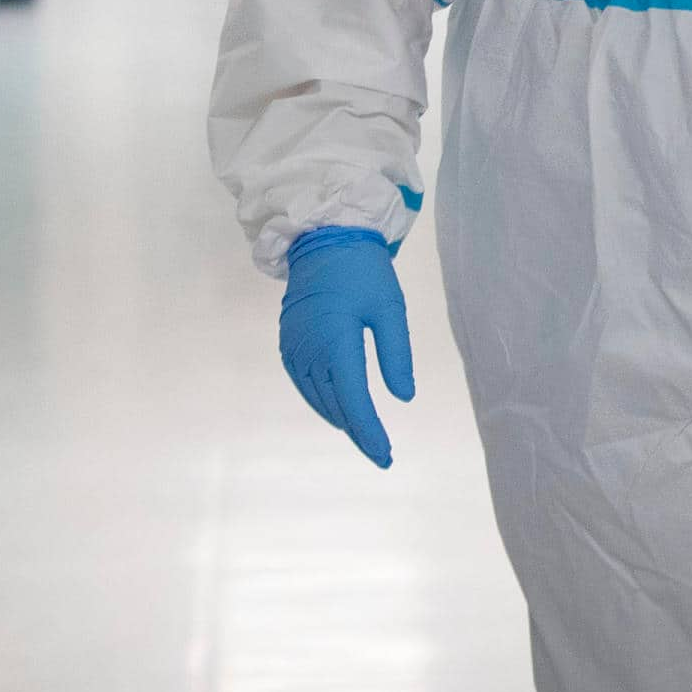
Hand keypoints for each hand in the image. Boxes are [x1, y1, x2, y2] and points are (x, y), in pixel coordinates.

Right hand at [278, 226, 413, 466]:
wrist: (323, 236)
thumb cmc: (362, 269)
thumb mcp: (389, 308)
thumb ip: (396, 354)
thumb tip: (403, 397)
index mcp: (336, 341)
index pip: (355, 400)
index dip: (370, 432)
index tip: (385, 455)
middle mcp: (309, 351)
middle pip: (336, 405)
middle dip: (359, 431)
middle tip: (382, 453)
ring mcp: (294, 348)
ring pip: (318, 398)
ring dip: (340, 418)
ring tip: (364, 435)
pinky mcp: (288, 343)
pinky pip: (304, 384)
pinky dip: (322, 401)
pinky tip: (338, 409)